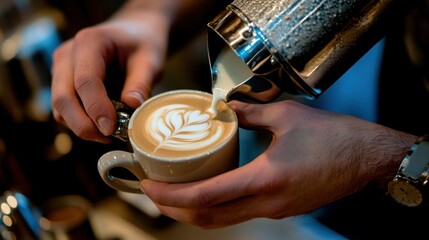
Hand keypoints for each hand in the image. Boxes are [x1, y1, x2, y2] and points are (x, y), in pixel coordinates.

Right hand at [51, 1, 173, 141]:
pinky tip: (104, 125)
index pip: (85, 81)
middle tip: (109, 137)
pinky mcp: (63, 83)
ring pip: (59, 108)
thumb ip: (142, 82)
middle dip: (84, 125)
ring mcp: (61, 69)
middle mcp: (68, 55)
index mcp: (89, 42)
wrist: (134, 33)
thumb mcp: (151, 60)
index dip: (96, 108)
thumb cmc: (142, 44)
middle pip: (63, 97)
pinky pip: (64, 110)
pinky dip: (81, 122)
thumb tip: (132, 107)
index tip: (112, 129)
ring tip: (110, 132)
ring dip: (81, 126)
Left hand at [140, 100, 415, 227]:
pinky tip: (208, 189)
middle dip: (173, 210)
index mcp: (265, 179)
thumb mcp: (286, 115)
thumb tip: (223, 107)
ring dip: (192, 212)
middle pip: (207, 218)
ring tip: (173, 192)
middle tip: (153, 192)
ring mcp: (274, 210)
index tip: (149, 186)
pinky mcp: (280, 208)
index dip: (171, 196)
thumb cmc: (333, 137)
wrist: (367, 159)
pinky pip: (239, 214)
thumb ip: (249, 112)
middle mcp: (266, 203)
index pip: (205, 197)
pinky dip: (215, 207)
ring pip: (222, 221)